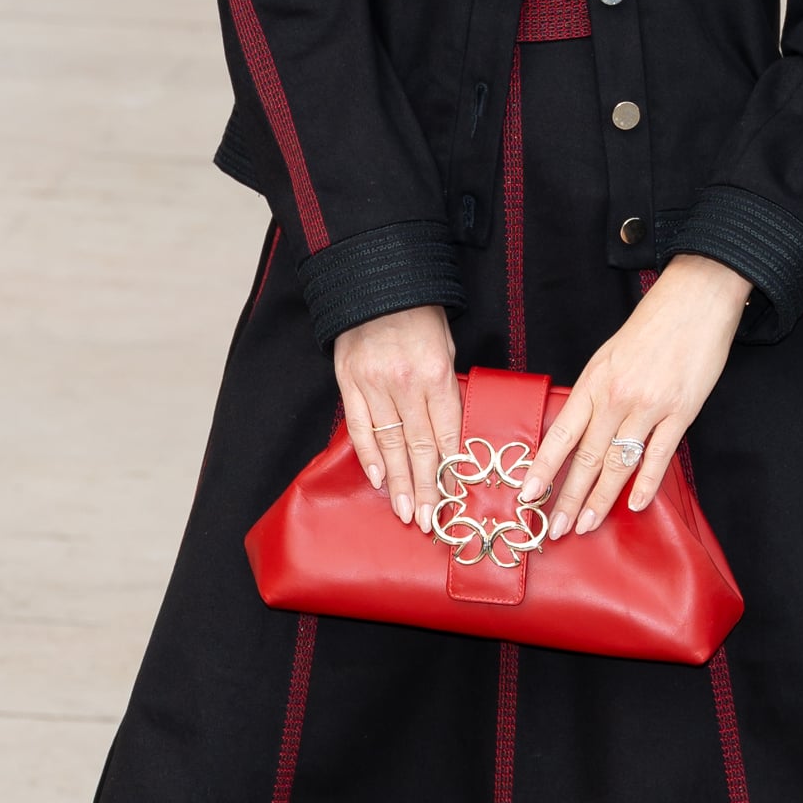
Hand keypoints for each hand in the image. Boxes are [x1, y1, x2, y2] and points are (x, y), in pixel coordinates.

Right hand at [335, 306, 461, 533]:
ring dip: (397, 482)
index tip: (453, 501)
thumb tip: (450, 435)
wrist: (376, 281)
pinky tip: (376, 479)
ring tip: (405, 512)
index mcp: (436, 374)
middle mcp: (405, 384)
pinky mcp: (349, 381)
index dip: (449, 471)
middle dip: (424, 488)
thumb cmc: (419, 315)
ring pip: (389, 444)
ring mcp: (374, 384)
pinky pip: (359, 426)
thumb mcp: (446, 347)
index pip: (446, 433)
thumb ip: (446, 391)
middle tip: (428, 521)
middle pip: (418, 447)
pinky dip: (368, 454)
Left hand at [522, 255, 750, 537]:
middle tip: (555, 530)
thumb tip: (577, 432)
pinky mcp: (681, 412)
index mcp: (593, 382)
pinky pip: (659, 456)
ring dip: (601, 499)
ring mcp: (649, 407)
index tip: (526, 496)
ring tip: (586, 525)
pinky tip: (636, 505)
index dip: (542, 469)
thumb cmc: (650, 327)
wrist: (694, 300)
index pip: (560, 435)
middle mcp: (616, 398)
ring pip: (618, 464)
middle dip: (568, 499)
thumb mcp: (608, 357)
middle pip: (586, 458)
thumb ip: (594, 394)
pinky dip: (646, 484)